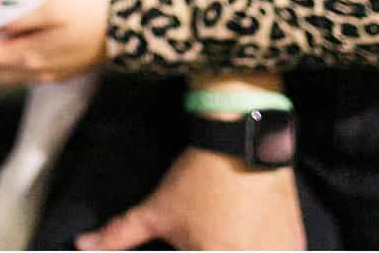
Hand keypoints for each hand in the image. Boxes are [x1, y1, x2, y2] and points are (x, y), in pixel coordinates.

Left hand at [0, 0, 112, 83]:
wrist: (134, 27)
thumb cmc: (91, 10)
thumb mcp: (50, 5)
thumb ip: (16, 17)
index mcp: (28, 58)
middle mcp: (35, 73)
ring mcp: (50, 74)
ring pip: (7, 73)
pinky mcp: (63, 69)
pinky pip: (25, 69)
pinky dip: (10, 58)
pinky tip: (13, 37)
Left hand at [76, 147, 305, 250]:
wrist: (243, 137)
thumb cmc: (198, 177)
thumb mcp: (157, 209)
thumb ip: (119, 235)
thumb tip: (81, 246)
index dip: (187, 251)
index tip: (190, 244)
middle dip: (212, 246)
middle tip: (206, 234)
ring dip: (236, 246)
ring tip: (224, 232)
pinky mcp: (297, 244)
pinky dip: (259, 247)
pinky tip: (244, 236)